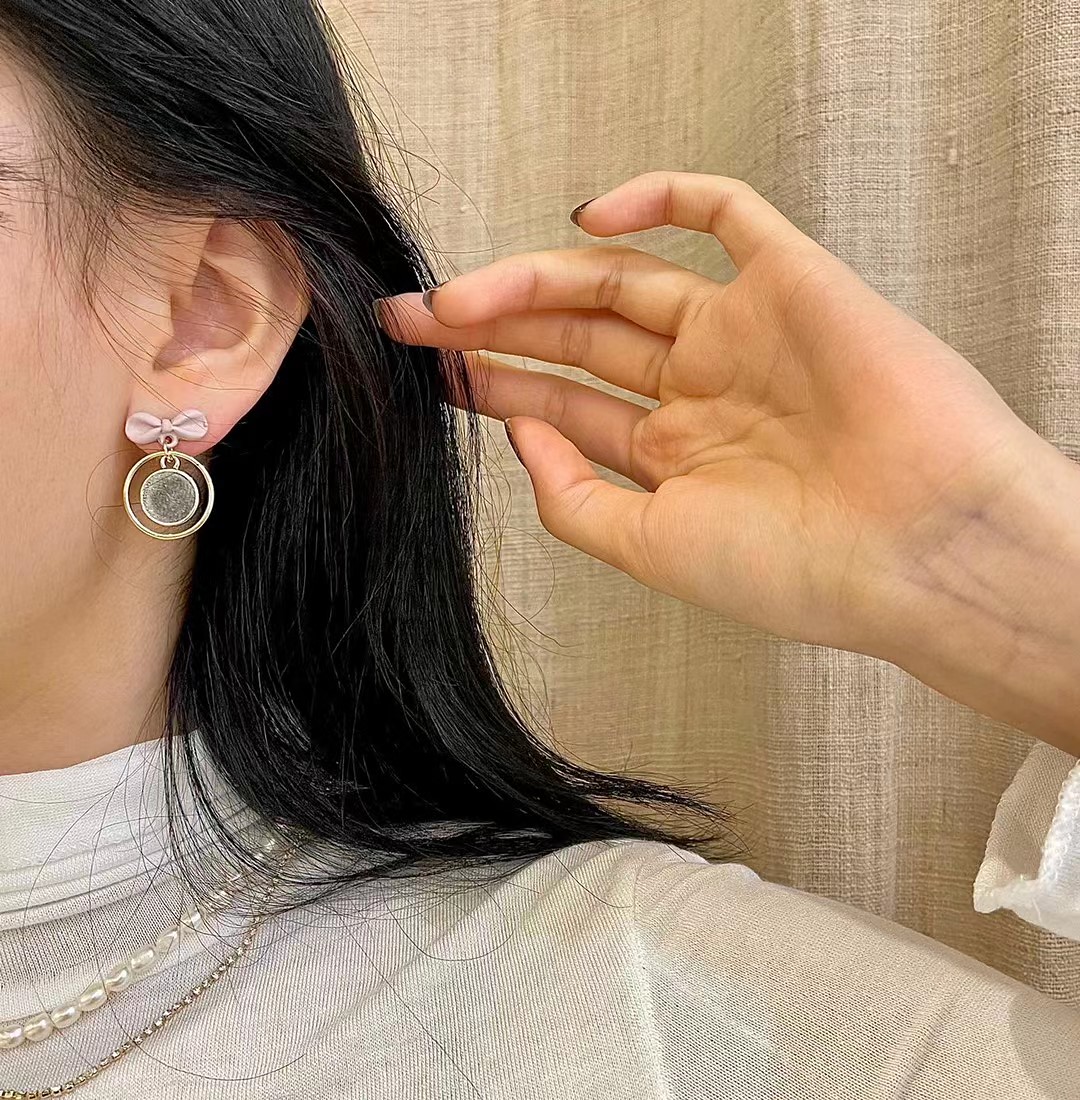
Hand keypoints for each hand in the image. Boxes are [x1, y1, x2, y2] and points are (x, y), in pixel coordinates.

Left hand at [374, 171, 1051, 662]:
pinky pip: (722, 214)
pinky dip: (657, 198)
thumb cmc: (798, 569)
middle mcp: (700, 390)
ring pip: (622, 278)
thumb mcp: (654, 550)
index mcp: (673, 457)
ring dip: (537, 277)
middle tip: (414, 320)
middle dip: (492, 325)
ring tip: (461, 295)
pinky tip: (585, 217)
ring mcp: (742, 332)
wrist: (918, 546)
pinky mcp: (791, 281)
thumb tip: (521, 435)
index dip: (493, 384)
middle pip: (577, 337)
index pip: (565, 405)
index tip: (430, 371)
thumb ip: (576, 500)